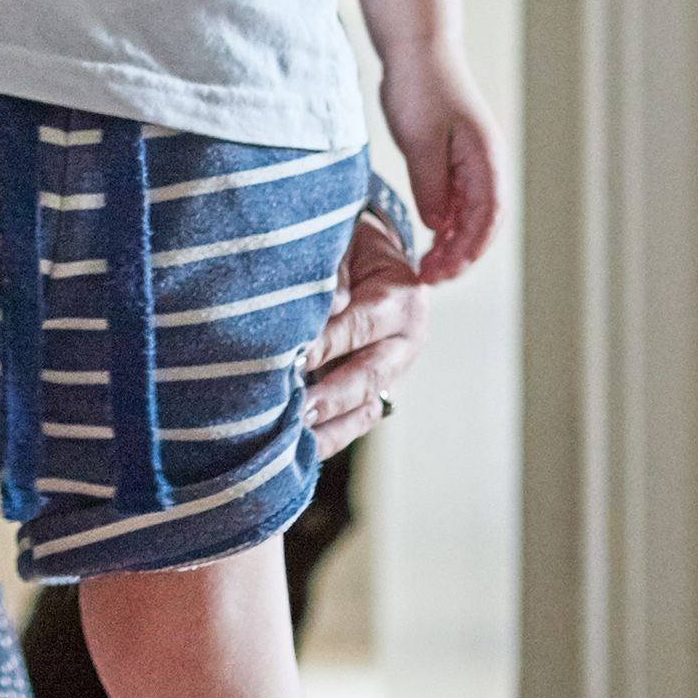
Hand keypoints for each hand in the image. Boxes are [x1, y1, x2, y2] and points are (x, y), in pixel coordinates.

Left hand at [303, 214, 432, 443]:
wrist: (374, 263)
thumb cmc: (351, 251)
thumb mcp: (346, 248)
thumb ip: (334, 275)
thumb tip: (326, 307)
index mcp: (402, 299)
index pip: (359, 325)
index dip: (325, 344)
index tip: (291, 358)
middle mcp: (406, 342)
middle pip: (369, 376)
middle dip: (330, 396)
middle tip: (297, 410)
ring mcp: (394, 373)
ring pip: (366, 408)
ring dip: (329, 428)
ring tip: (295, 442)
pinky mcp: (380, 393)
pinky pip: (357, 422)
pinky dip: (330, 437)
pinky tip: (300, 449)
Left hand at [376, 50, 504, 284]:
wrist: (418, 48)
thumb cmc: (420, 87)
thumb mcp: (419, 141)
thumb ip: (430, 185)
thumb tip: (436, 225)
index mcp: (485, 158)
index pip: (487, 218)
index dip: (468, 251)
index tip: (442, 273)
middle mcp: (486, 163)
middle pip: (484, 223)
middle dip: (461, 255)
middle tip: (430, 278)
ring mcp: (473, 162)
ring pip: (471, 215)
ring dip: (454, 243)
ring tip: (428, 265)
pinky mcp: (457, 159)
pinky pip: (458, 201)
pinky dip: (446, 224)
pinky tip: (428, 238)